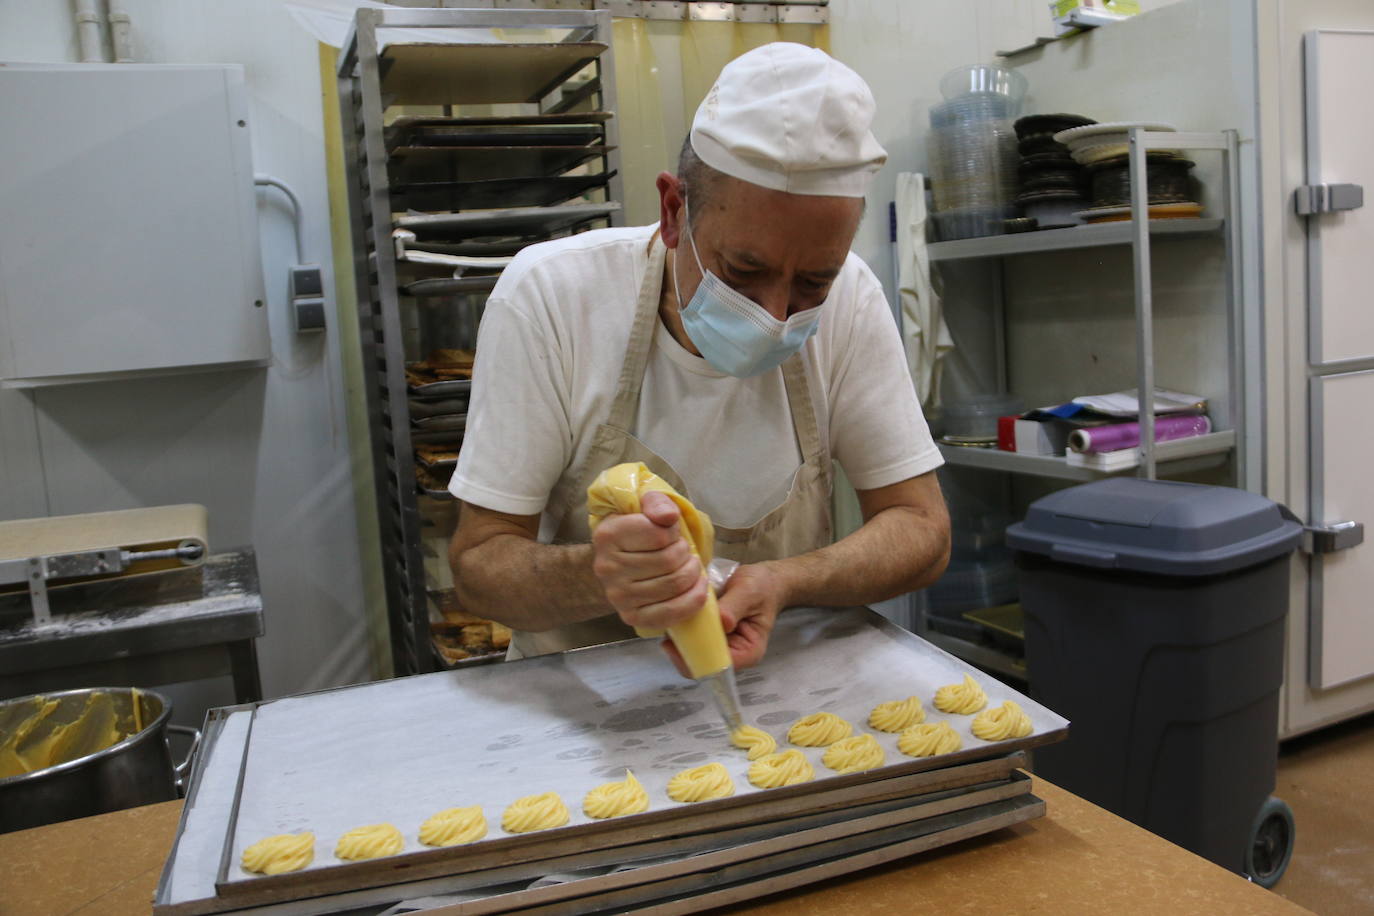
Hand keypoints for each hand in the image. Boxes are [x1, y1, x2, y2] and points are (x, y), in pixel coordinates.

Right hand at [590, 491, 707, 631]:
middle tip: (682, 550)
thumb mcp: (644, 507)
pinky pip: (672, 612)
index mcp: (608, 535)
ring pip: (674, 584)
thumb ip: (657, 502)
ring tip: (689, 565)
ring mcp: (618, 595)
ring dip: (692, 573)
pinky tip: (698, 587)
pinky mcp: (631, 616)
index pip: (659, 533)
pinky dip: (694, 599)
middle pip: (669, 560)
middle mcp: (607, 567)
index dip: (673, 531)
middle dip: (685, 553)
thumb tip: (669, 517)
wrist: (618, 563)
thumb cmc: (638, 532)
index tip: (671, 532)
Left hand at [662, 562, 786, 675]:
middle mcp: (732, 653)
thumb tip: (721, 622)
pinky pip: (691, 638)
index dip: (697, 659)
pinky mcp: (709, 635)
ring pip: (693, 653)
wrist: (764, 579)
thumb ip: (735, 607)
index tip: (678, 644)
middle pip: (702, 664)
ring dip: (680, 638)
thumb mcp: (750, 592)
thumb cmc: (762, 587)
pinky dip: (682, 629)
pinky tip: (676, 614)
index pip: (719, 667)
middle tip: (671, 629)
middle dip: (683, 649)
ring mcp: (719, 645)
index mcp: (748, 652)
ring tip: (673, 618)